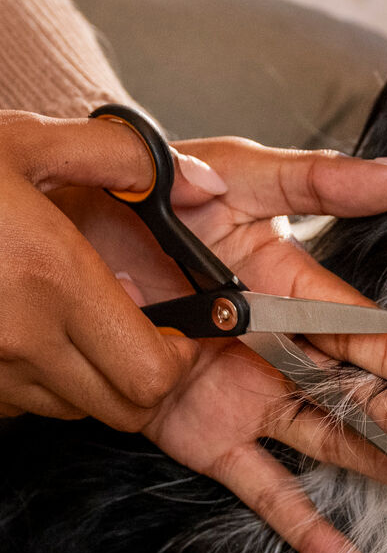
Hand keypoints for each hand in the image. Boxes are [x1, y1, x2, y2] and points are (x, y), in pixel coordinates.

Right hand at [0, 110, 201, 422]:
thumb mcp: (29, 143)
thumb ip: (126, 159)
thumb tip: (202, 183)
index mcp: (51, 279)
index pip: (151, 373)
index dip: (179, 354)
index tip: (179, 322)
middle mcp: (18, 338)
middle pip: (123, 407)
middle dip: (147, 375)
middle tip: (142, 326)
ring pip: (73, 409)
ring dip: (93, 377)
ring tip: (77, 318)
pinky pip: (20, 403)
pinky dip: (41, 378)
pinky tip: (30, 326)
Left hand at [3, 111, 386, 552]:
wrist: (71, 232)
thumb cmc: (160, 197)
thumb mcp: (242, 178)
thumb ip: (319, 184)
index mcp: (301, 293)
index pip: (376, 338)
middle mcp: (288, 353)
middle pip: (372, 399)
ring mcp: (252, 400)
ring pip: (339, 444)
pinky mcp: (206, 438)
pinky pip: (261, 490)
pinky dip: (306, 530)